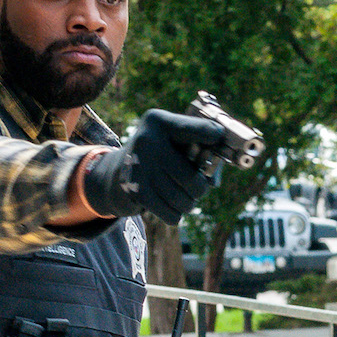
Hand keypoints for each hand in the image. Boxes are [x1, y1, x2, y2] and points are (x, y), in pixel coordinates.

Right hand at [82, 110, 227, 225]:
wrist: (118, 169)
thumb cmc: (160, 154)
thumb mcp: (174, 139)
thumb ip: (200, 147)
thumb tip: (214, 178)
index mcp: (159, 121)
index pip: (203, 130)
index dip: (216, 137)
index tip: (218, 138)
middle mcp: (147, 141)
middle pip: (194, 180)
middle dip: (201, 188)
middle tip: (198, 186)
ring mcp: (139, 167)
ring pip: (184, 201)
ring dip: (189, 203)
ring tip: (184, 195)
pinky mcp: (135, 191)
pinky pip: (172, 215)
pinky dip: (176, 214)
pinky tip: (171, 204)